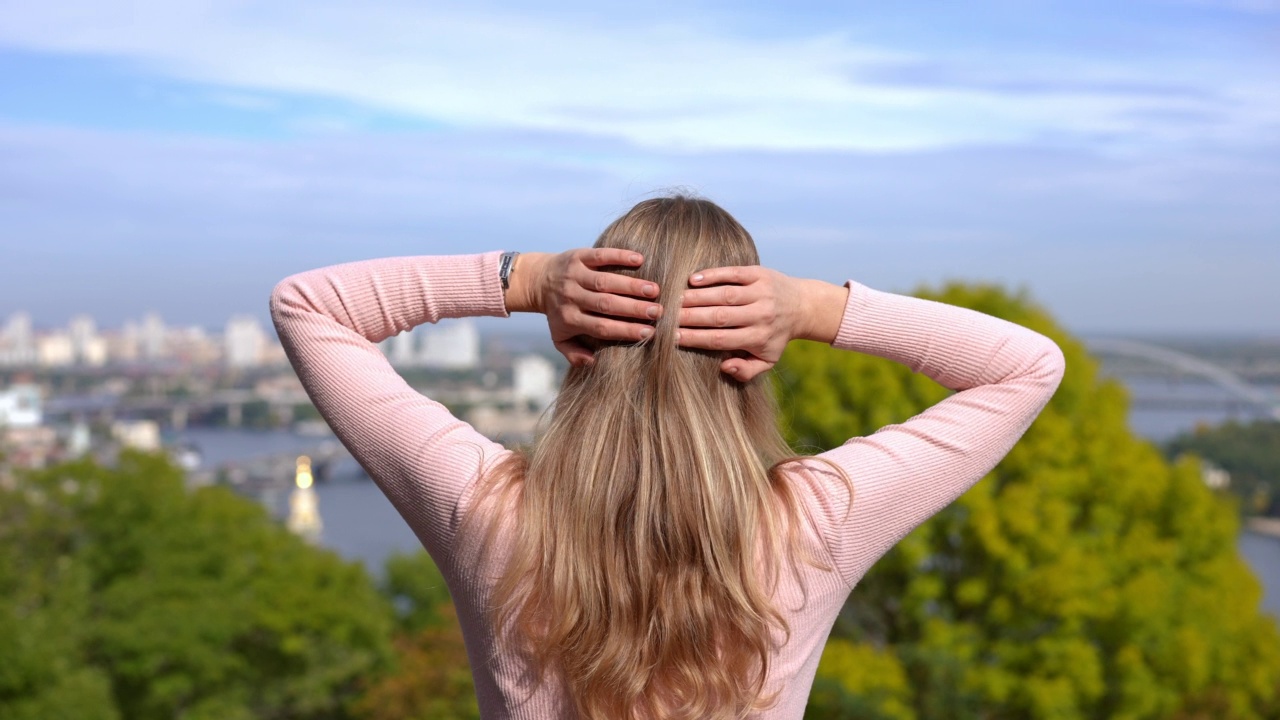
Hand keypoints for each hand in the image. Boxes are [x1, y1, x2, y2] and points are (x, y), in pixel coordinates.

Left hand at [509, 249, 662, 366]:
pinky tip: (639, 259)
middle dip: (634, 308)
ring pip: (606, 281)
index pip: (602, 327)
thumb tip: (592, 362)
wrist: (538, 280)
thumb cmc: (558, 312)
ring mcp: (575, 275)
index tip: (650, 332)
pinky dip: (619, 256)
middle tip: (659, 311)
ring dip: (632, 285)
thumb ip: (573, 353)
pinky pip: (600, 256)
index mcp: (570, 319)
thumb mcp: (559, 337)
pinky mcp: (578, 256)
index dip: (626, 330)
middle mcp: (572, 297)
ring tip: (655, 290)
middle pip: (606, 304)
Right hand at [678, 267, 847, 380]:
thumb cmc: (776, 336)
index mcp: (758, 338)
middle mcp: (760, 315)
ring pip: (724, 295)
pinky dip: (712, 275)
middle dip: (690, 317)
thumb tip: (725, 367)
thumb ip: (746, 370)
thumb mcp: (767, 360)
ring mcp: (760, 292)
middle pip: (719, 317)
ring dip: (696, 297)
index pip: (721, 340)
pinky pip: (733, 273)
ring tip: (674, 300)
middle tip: (665, 317)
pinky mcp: (759, 274)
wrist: (802, 306)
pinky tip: (692, 279)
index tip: (672, 338)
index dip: (695, 338)